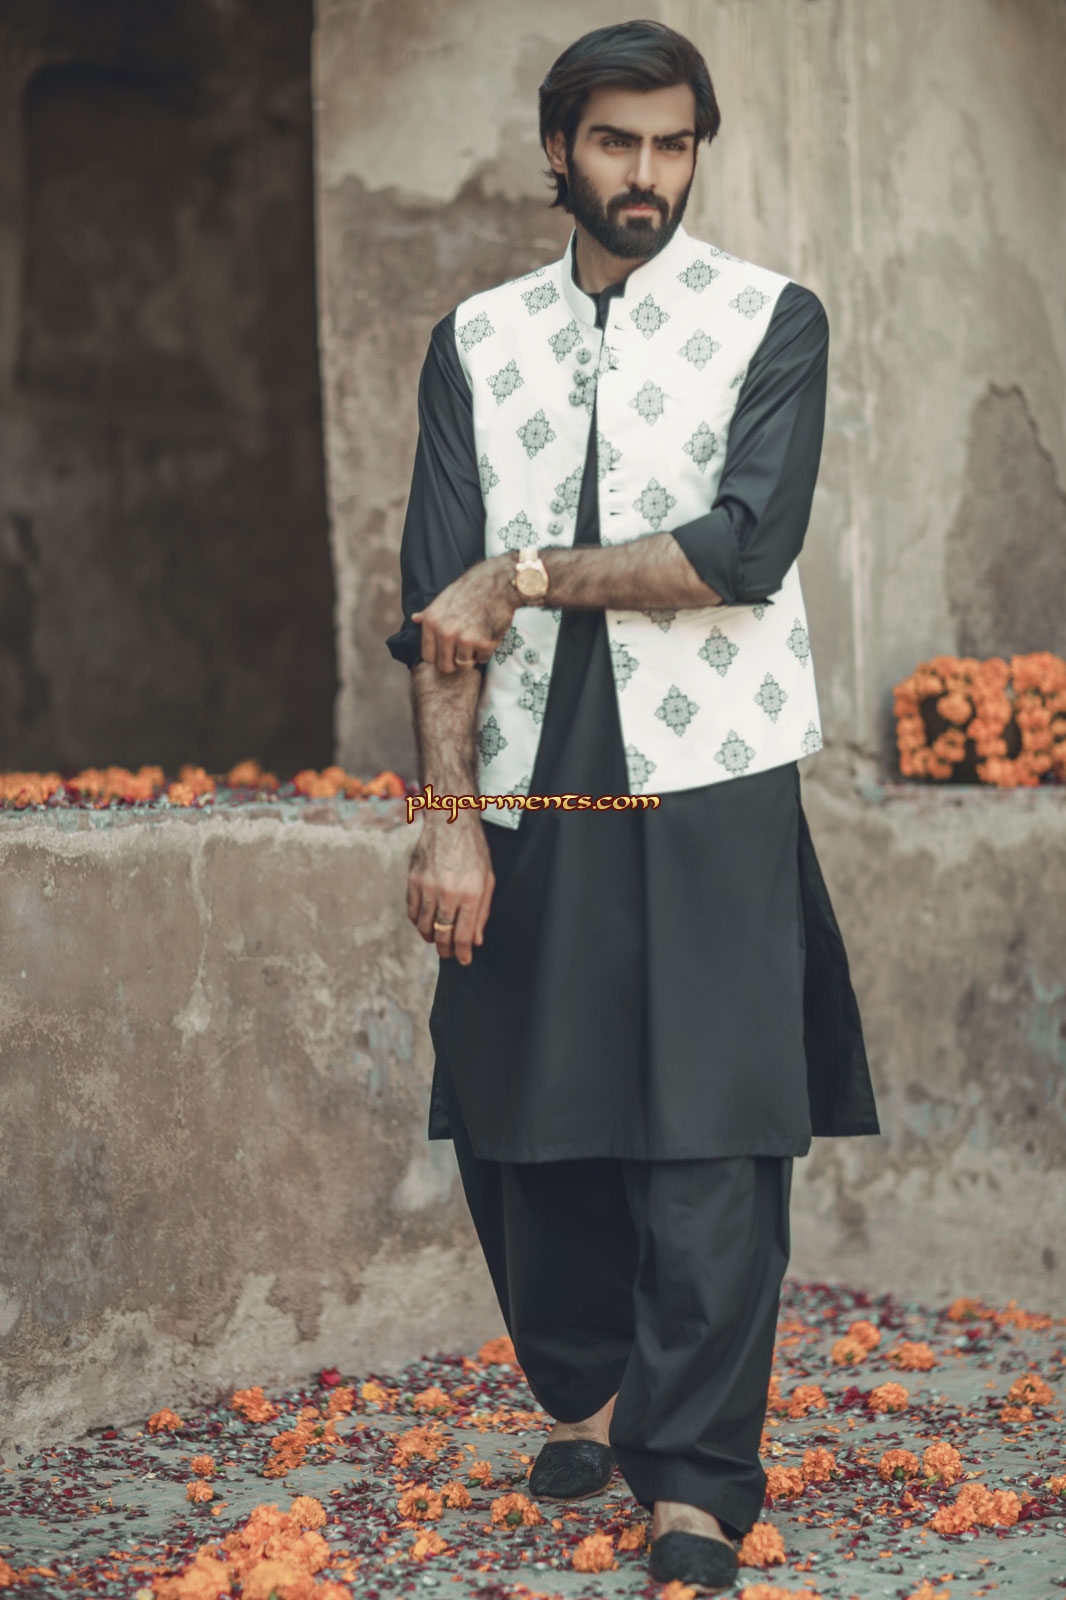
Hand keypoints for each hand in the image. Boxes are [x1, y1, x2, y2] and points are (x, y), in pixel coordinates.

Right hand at [406, 813, 494, 964]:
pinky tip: (426, 923)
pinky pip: (413, 911)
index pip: (464, 935)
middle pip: (443, 934)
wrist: (449, 822)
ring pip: (425, 926)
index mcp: (470, 893)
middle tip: (449, 954)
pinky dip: (418, 922)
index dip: (464, 952)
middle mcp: (448, 892)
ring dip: (431, 937)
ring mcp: (427, 887)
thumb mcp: (488, 880)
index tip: (464, 960)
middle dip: (447, 950)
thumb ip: (482, 912)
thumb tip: (477, 939)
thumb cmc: (472, 850)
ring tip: (437, 940)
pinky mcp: (413, 881)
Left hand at [412, 557, 517, 673]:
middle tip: (464, 650)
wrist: (498, 583)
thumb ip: (429, 614)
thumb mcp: (444, 598)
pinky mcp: (484, 644)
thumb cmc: (470, 588)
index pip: (428, 657)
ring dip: (471, 655)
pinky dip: (486, 651)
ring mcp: (465, 640)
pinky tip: (488, 634)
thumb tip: (415, 619)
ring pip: (464, 664)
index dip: (439, 657)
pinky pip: (482, 659)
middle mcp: (445, 633)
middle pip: (445, 667)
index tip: (447, 652)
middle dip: (455, 662)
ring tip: (477, 637)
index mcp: (432, 623)